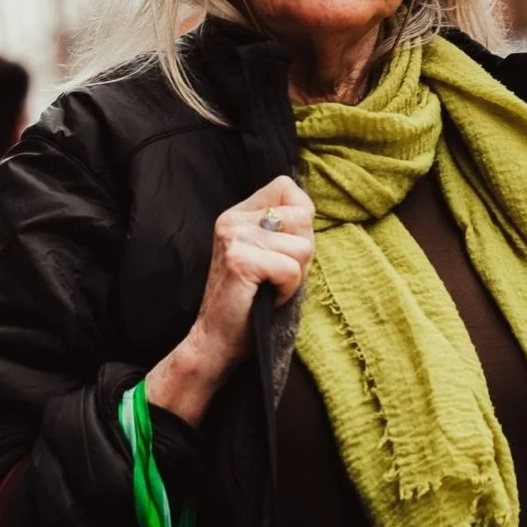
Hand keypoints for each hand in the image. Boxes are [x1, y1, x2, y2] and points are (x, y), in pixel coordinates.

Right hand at [146, 176, 314, 426]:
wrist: (217, 340)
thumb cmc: (250, 302)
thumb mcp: (268, 255)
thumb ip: (285, 230)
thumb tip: (310, 213)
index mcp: (237, 214)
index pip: (285, 186)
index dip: (300, 216)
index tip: (285, 248)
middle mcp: (232, 220)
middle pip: (302, 216)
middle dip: (301, 252)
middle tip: (275, 276)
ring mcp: (234, 238)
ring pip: (302, 246)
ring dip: (295, 275)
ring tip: (270, 288)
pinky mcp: (240, 261)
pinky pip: (292, 269)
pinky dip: (288, 290)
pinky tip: (268, 297)